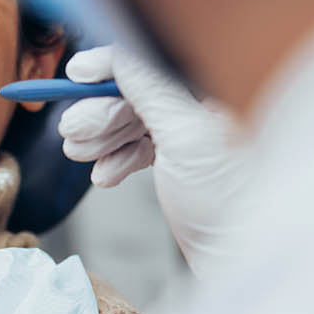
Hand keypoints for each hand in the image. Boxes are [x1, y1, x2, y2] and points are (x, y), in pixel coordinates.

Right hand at [58, 46, 249, 277]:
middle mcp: (203, 107)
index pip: (152, 62)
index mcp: (216, 89)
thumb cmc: (231, 202)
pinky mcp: (179, 164)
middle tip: (72, 132)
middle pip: (134, 94)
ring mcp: (191, 136)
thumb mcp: (186, 136)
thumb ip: (150, 89)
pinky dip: (116, 160)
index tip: (75, 76)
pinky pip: (137, 149)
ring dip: (100, 139)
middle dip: (99, 114)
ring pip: (131, 123)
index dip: (110, 68)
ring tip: (80, 156)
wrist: (241, 258)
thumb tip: (115, 55)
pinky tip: (106, 176)